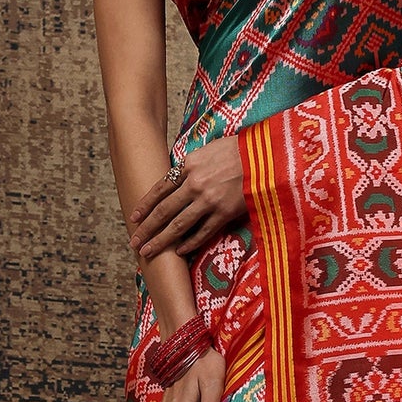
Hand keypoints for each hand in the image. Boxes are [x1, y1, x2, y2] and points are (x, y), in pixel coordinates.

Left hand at [130, 136, 245, 260]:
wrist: (267, 157)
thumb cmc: (241, 150)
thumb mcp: (210, 150)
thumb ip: (193, 165)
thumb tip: (179, 177)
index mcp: (189, 165)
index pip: (160, 188)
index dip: (145, 205)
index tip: (133, 217)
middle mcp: (194, 184)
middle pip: (164, 210)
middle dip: (146, 228)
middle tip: (134, 241)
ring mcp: (209, 200)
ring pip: (178, 225)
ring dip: (161, 240)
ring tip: (148, 251)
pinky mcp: (225, 213)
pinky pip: (203, 232)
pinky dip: (190, 243)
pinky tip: (179, 252)